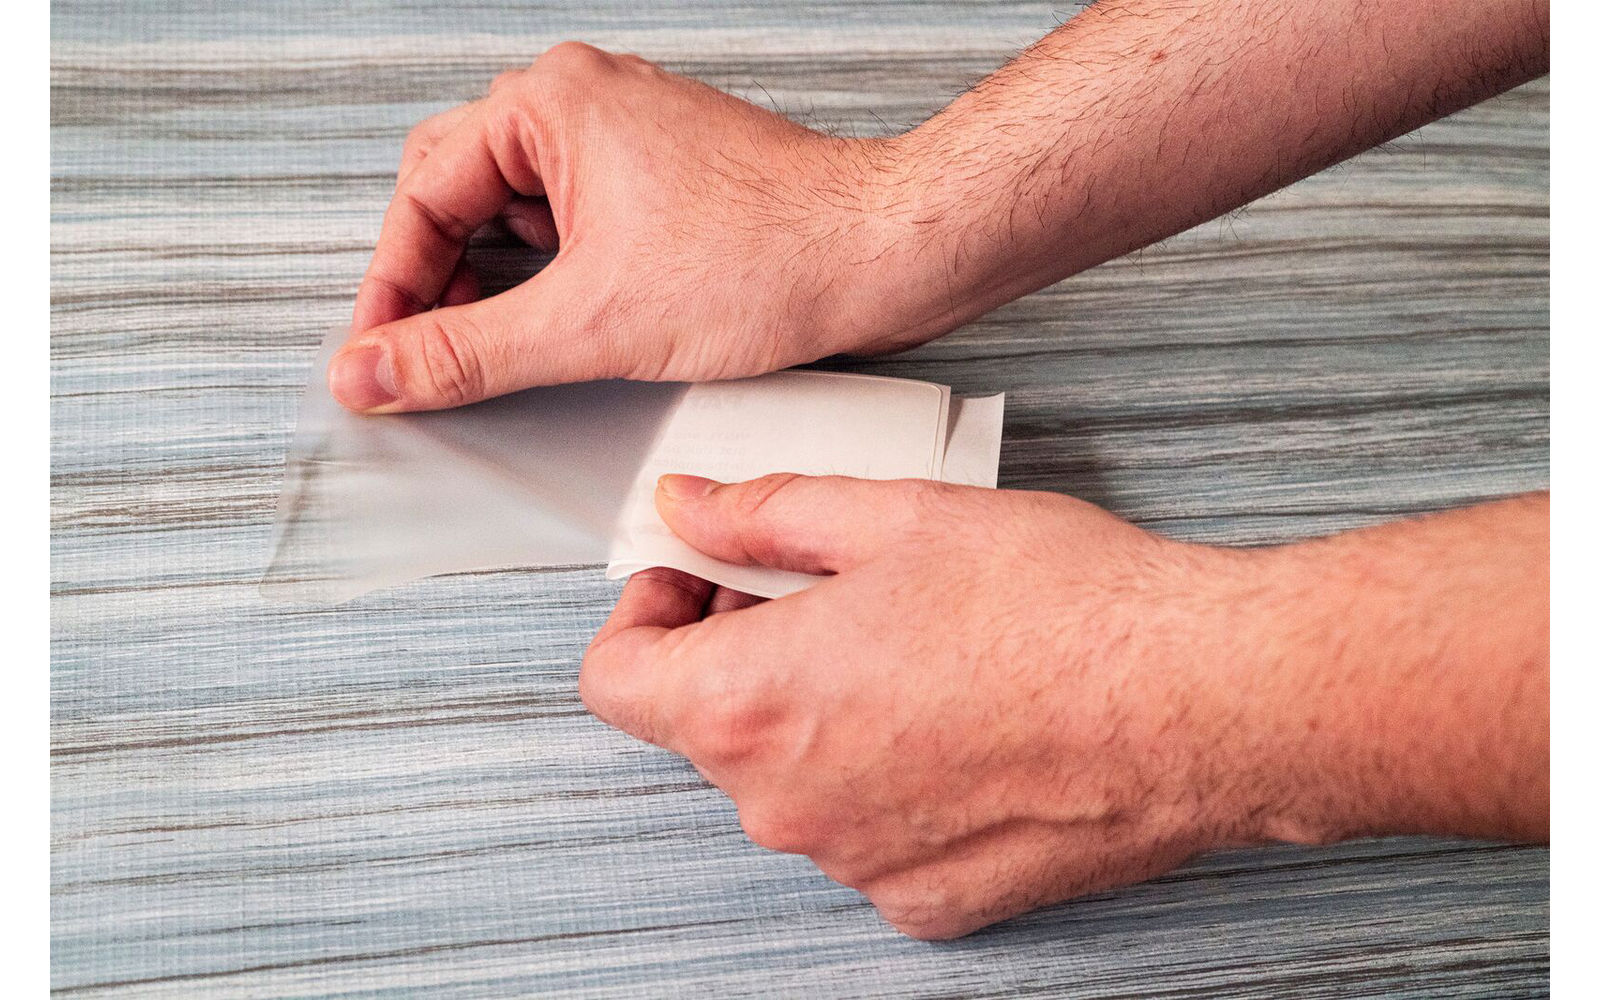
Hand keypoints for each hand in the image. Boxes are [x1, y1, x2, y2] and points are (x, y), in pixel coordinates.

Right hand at [327, 43, 929, 412]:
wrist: (883, 255)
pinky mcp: (665, 177)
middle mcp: (587, 103)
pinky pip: (577, 219)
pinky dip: (557, 274)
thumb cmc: (773, 257)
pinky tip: (571, 324)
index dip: (391, 289)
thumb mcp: (591, 324)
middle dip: (441, 278)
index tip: (378, 357)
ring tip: (507, 347)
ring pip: (521, 210)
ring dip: (501, 280)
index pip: (422, 195)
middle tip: (430, 356)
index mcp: (551, 105)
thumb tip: (376, 371)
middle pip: (461, 193)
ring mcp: (630, 136)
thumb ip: (468, 353)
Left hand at [579, 476, 1547, 937]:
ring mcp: (856, 863)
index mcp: (750, 703)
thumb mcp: (891, 517)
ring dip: (816, 716)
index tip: (698, 582)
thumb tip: (691, 510)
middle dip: (741, 652)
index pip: (615, 679)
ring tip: (910, 649)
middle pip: (705, 726)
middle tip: (825, 591)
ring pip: (787, 781)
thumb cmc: (1060, 609)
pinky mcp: (928, 900)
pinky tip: (957, 721)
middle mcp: (786, 805)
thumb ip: (763, 515)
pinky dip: (883, 781)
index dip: (645, 615)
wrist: (1197, 703)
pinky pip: (864, 834)